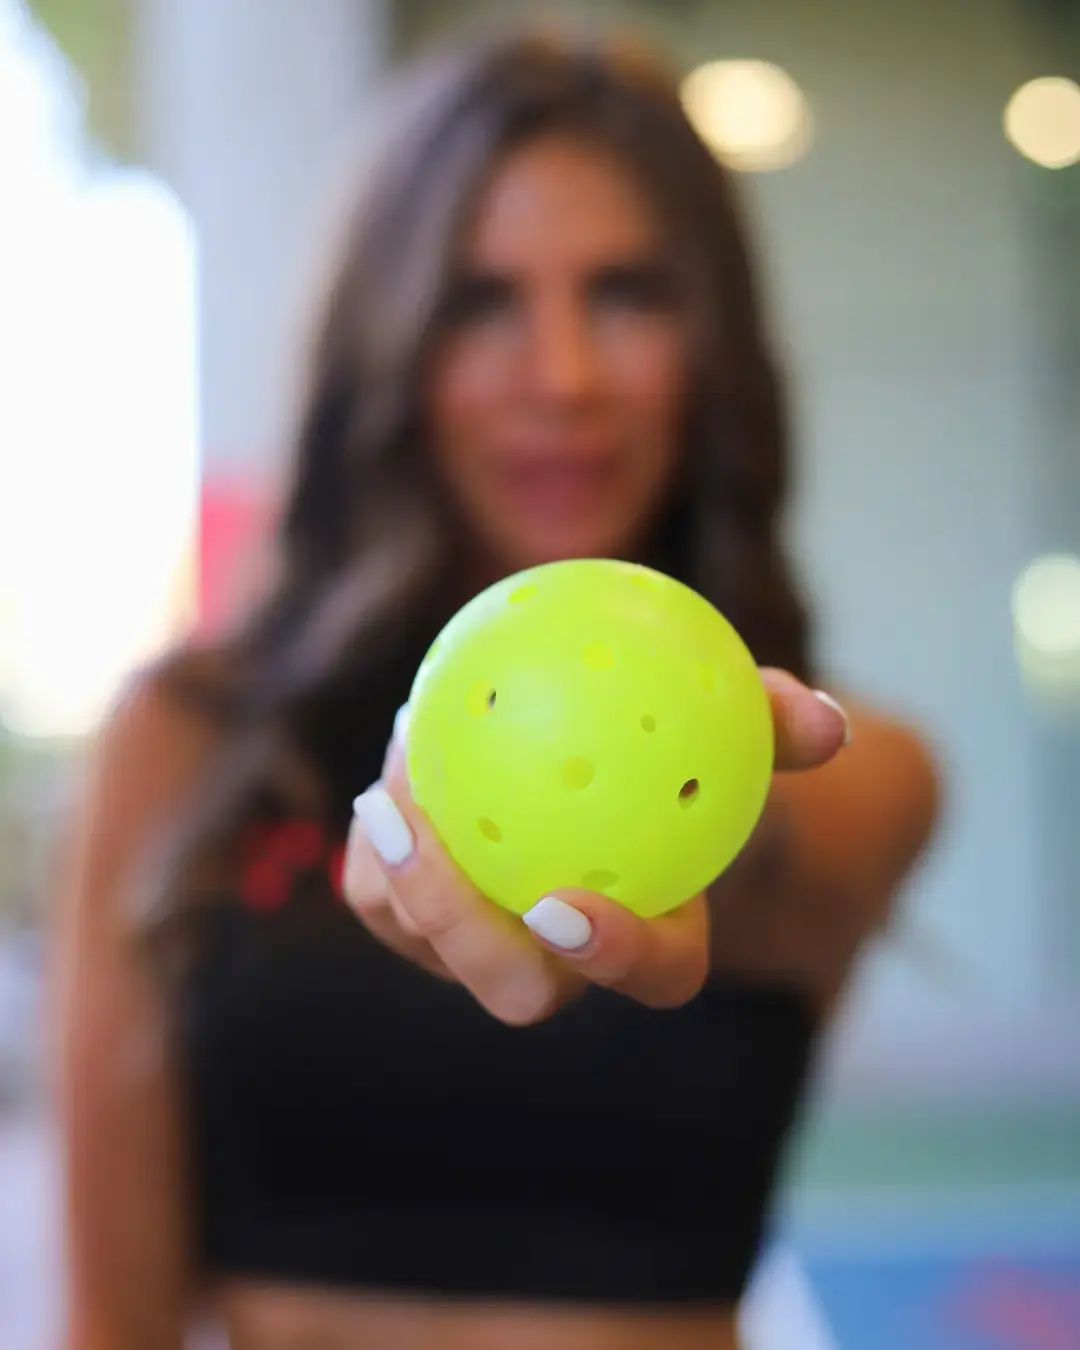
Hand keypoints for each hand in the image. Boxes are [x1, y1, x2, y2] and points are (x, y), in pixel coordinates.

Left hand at [343, 670, 848, 1024]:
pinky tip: (400, 746)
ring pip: (426, 943)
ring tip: (404, 763)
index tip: (566, 902)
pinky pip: (383, 893)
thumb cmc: (682, 760)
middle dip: (461, 929)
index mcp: (657, 940)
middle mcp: (568, 964)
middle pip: (516, 990)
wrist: (610, 780)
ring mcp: (488, 951)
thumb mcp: (734, 731)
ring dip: (405, 865)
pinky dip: (379, 835)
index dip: (615, 958)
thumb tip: (828, 725)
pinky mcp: (422, 919)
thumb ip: (774, 725)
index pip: (655, 978)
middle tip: (429, 830)